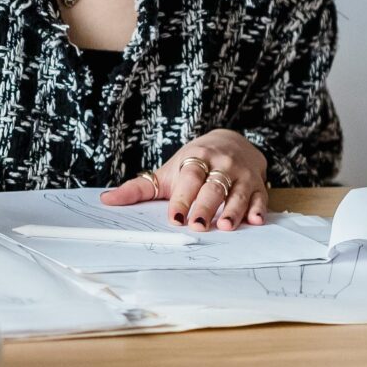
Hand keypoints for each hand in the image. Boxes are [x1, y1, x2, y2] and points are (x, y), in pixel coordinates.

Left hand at [102, 130, 267, 230]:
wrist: (232, 140)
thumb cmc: (194, 162)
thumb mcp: (169, 171)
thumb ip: (140, 188)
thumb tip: (106, 200)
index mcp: (197, 158)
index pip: (189, 178)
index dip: (182, 198)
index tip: (174, 218)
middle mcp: (221, 164)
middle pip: (213, 187)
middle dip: (205, 206)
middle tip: (198, 227)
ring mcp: (242, 174)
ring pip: (238, 193)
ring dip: (233, 210)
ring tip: (226, 226)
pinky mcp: (258, 184)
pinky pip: (261, 197)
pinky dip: (259, 209)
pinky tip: (256, 221)